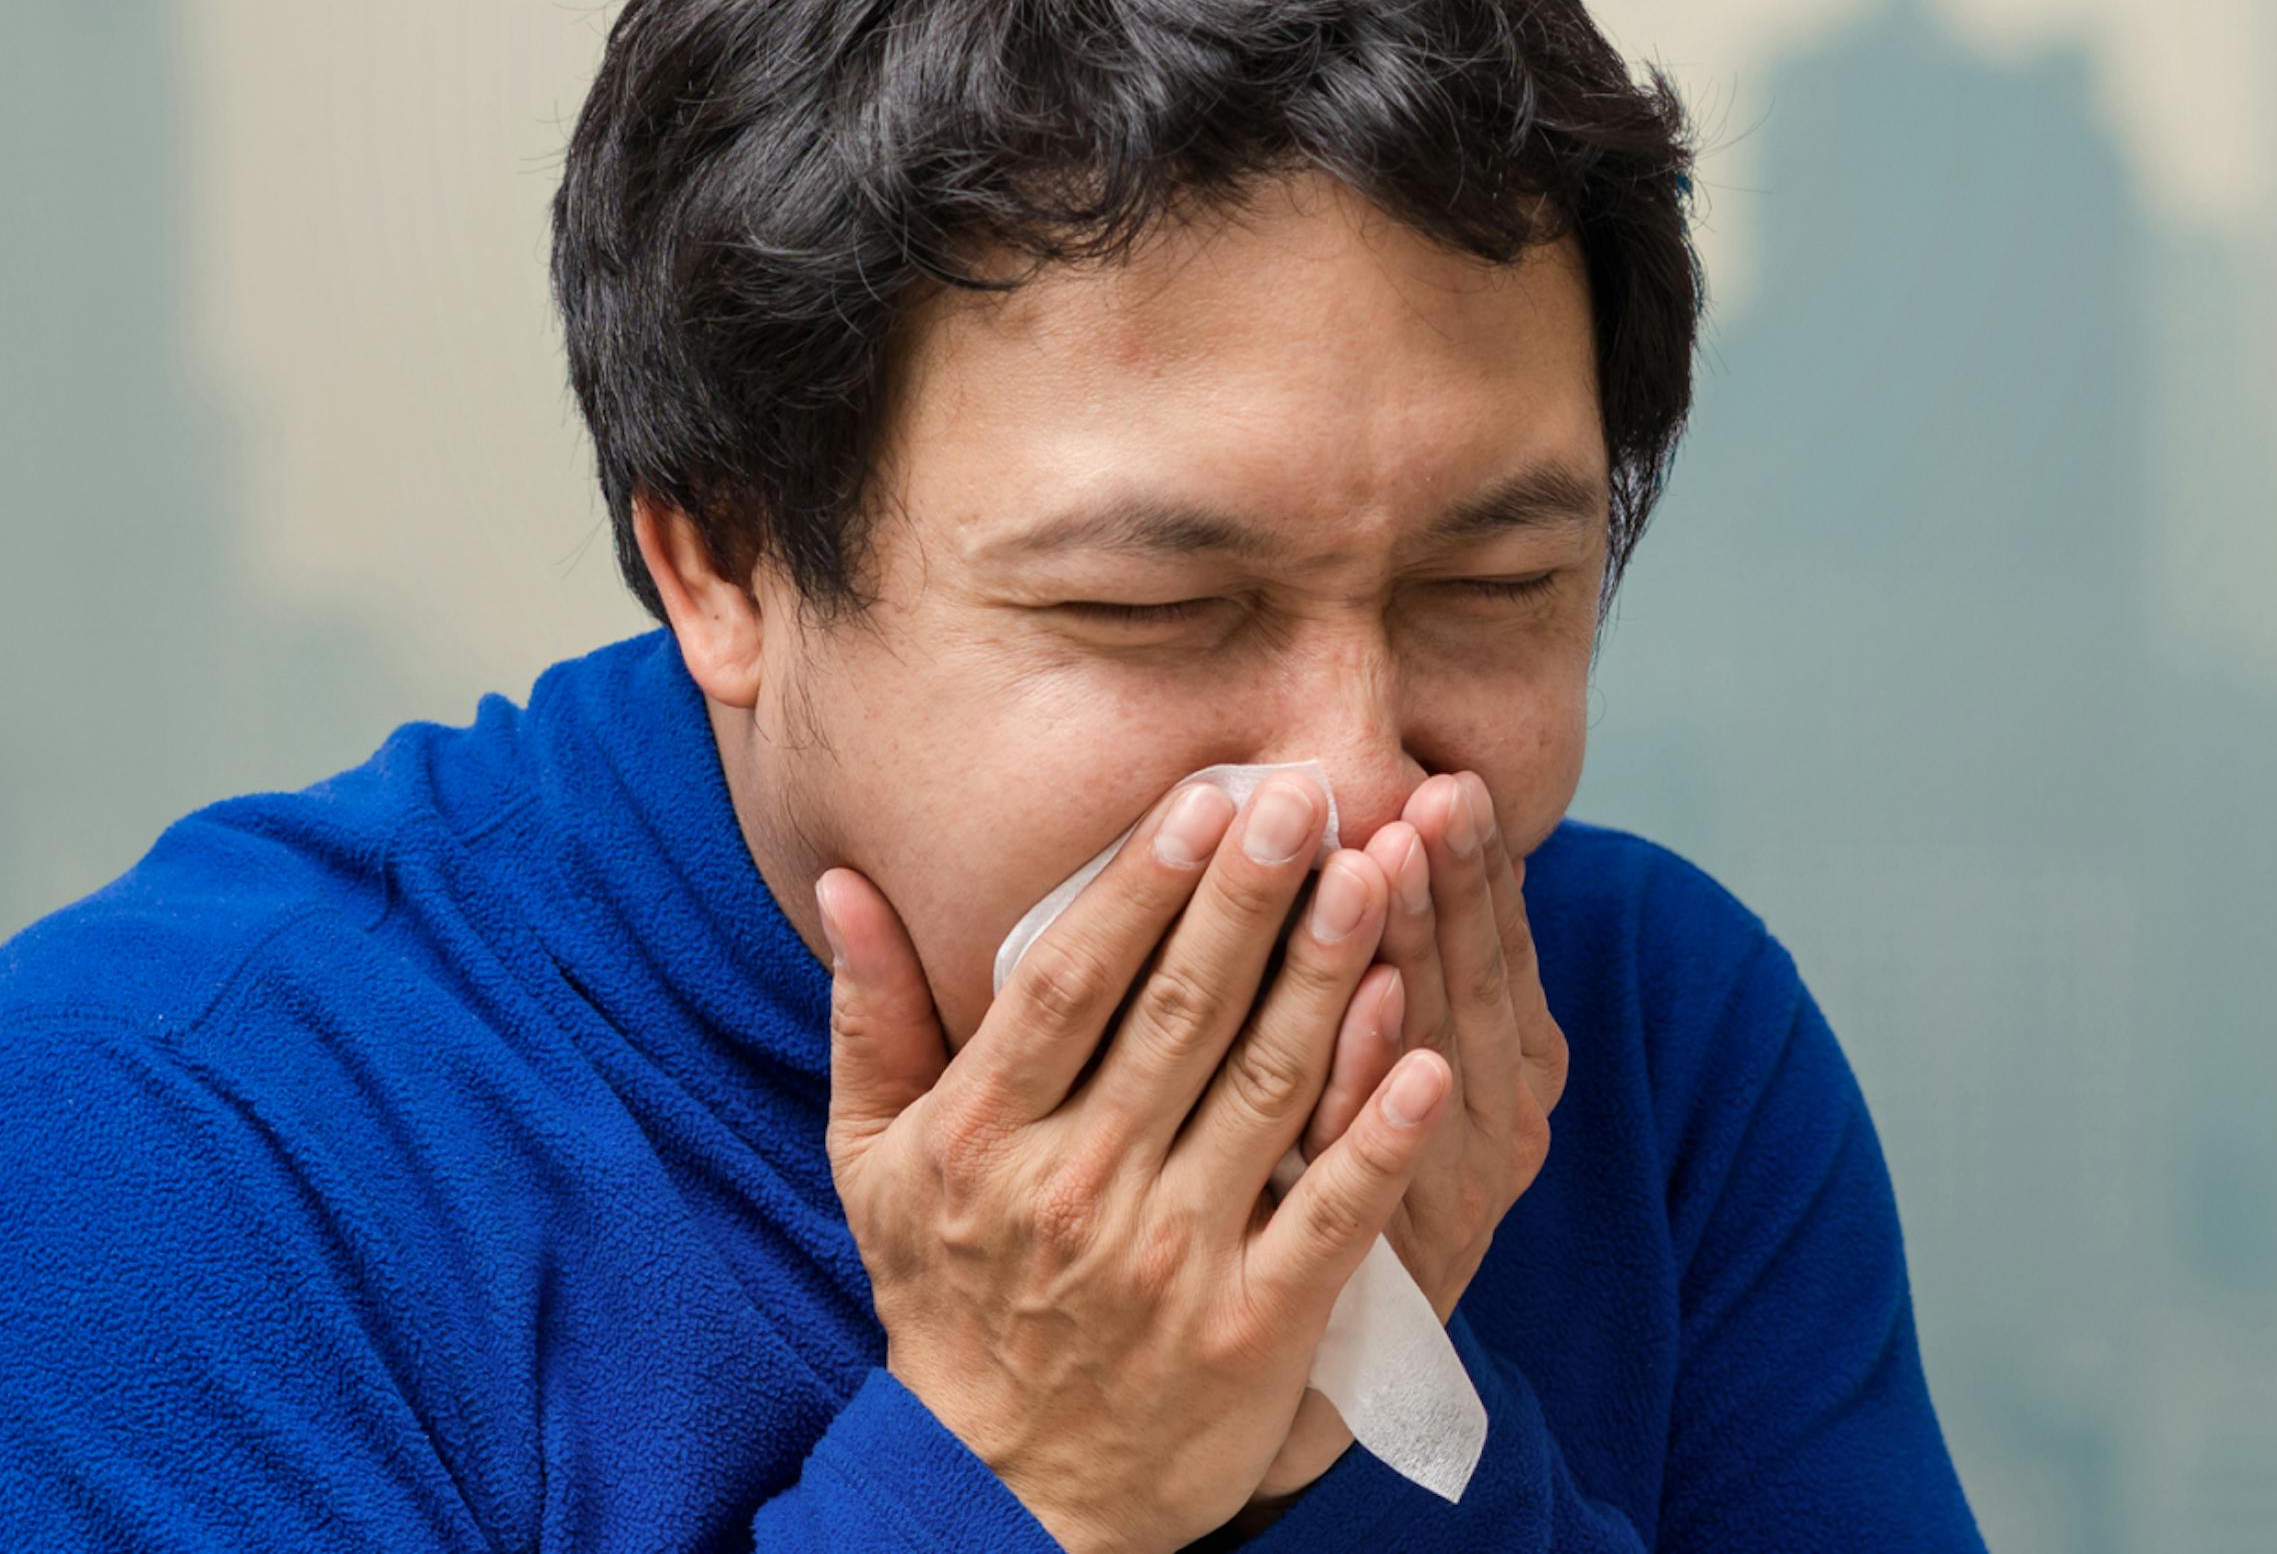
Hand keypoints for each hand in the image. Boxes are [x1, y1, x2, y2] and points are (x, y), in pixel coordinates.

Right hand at [819, 773, 1455, 1553]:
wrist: (1007, 1494)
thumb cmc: (948, 1303)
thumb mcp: (873, 1166)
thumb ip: (873, 1020)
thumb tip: (848, 884)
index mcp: (987, 1140)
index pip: (1070, 986)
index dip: (1140, 887)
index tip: (1203, 799)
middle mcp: (1076, 1189)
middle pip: (1179, 1017)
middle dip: (1250, 897)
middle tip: (1310, 792)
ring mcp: (1171, 1261)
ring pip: (1263, 1093)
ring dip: (1327, 978)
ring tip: (1378, 875)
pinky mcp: (1254, 1329)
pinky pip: (1330, 1214)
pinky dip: (1382, 1136)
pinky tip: (1429, 1056)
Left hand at [1243, 771, 1567, 1510]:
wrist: (1304, 1388)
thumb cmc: (1335, 1202)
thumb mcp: (1390, 1082)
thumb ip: (1398, 974)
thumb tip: (1390, 837)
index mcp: (1506, 1071)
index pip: (1493, 950)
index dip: (1476, 873)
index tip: (1450, 784)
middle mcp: (1493, 1130)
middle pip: (1469, 990)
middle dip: (1452, 889)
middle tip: (1433, 794)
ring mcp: (1444, 1203)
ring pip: (1435, 1059)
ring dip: (1424, 955)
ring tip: (1402, 857)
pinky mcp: (1374, 1266)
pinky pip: (1369, 1175)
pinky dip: (1381, 1102)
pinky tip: (1384, 1027)